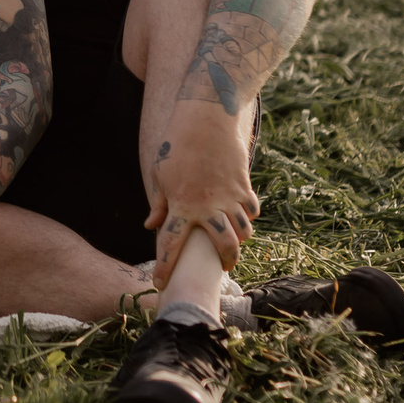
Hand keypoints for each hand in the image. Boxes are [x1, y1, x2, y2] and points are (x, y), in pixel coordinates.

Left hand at [141, 124, 260, 288]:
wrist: (206, 118)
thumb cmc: (176, 144)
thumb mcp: (161, 173)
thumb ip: (159, 203)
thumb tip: (151, 226)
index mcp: (181, 205)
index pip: (171, 245)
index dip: (165, 268)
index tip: (161, 285)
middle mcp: (208, 206)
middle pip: (224, 246)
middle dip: (227, 261)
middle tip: (223, 267)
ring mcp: (229, 196)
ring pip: (243, 231)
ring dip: (240, 240)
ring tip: (234, 243)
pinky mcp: (244, 185)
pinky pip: (252, 210)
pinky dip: (249, 217)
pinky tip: (243, 217)